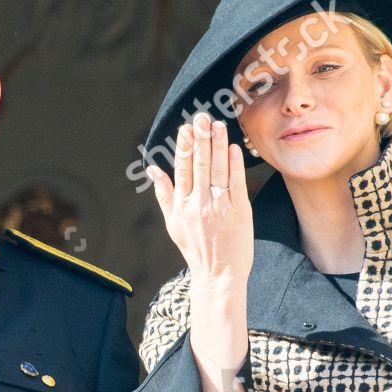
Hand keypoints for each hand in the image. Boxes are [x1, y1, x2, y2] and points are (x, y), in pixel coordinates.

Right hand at [145, 113, 252, 287]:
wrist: (219, 275)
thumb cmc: (196, 249)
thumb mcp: (172, 223)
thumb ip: (163, 194)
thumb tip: (152, 169)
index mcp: (181, 206)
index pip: (182, 169)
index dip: (184, 147)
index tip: (185, 127)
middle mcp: (198, 205)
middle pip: (200, 165)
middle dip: (200, 138)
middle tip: (201, 116)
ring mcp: (219, 208)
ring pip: (217, 170)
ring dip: (217, 145)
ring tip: (217, 124)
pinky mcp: (239, 212)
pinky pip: (236, 184)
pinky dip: (234, 165)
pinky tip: (232, 148)